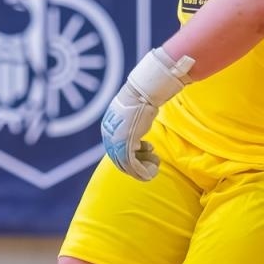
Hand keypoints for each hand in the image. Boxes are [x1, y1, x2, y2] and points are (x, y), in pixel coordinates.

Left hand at [101, 47, 193, 180]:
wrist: (142, 93)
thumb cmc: (143, 98)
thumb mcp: (134, 112)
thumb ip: (132, 121)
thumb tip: (141, 117)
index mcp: (108, 128)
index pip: (117, 149)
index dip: (134, 154)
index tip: (148, 148)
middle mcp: (107, 137)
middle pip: (121, 161)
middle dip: (139, 164)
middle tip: (154, 161)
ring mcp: (114, 142)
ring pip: (127, 167)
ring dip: (143, 169)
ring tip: (156, 164)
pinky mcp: (124, 146)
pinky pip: (133, 167)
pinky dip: (145, 171)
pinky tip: (155, 167)